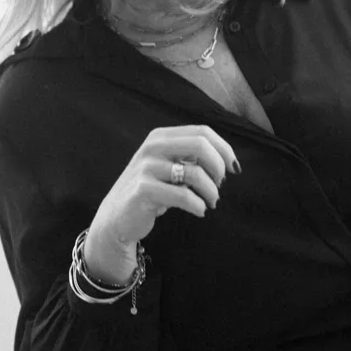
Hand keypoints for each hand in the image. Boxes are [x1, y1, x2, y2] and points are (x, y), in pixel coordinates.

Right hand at [88, 123, 240, 259]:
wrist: (117, 218)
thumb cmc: (151, 191)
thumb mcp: (168, 166)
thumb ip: (191, 158)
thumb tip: (229, 162)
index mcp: (160, 136)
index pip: (202, 132)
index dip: (224, 149)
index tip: (234, 169)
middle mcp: (152, 147)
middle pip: (201, 146)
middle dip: (219, 168)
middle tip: (220, 186)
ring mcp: (146, 168)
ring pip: (195, 174)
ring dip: (211, 192)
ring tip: (211, 202)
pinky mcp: (143, 190)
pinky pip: (184, 196)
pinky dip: (198, 206)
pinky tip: (199, 211)